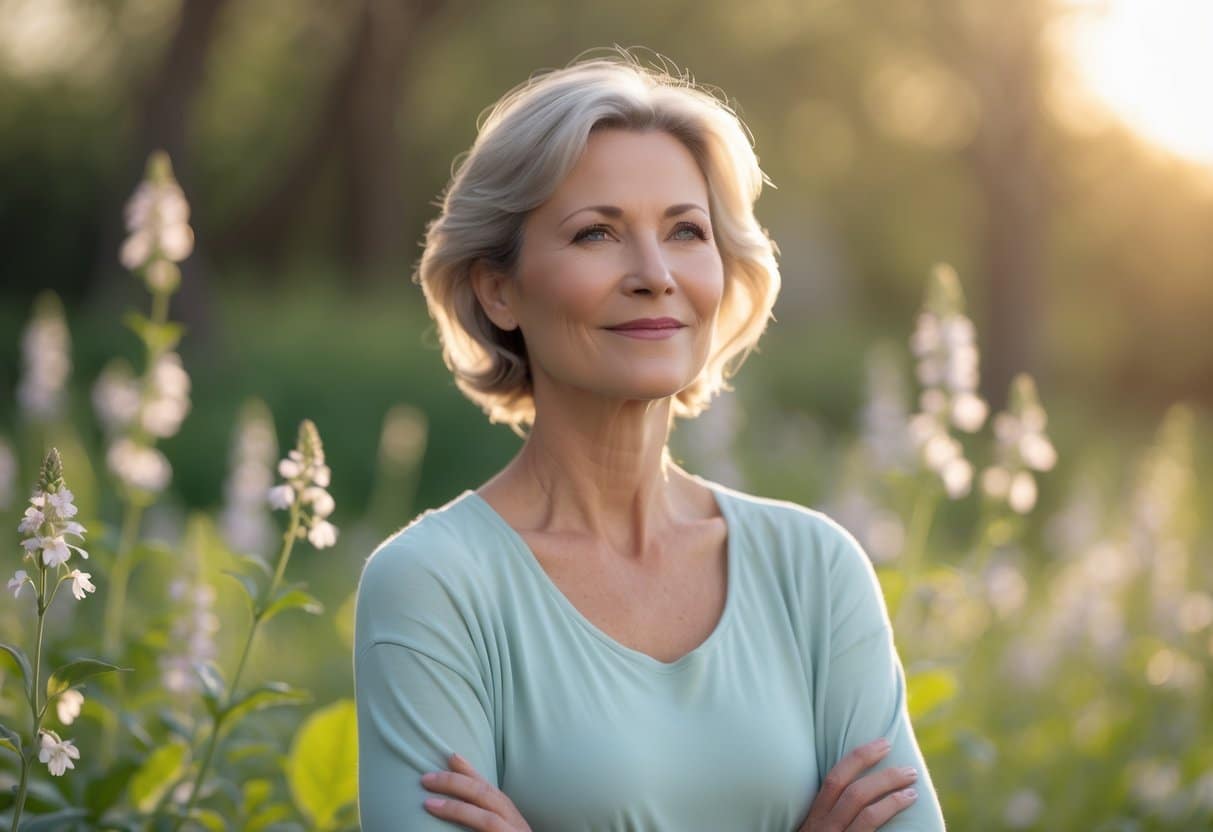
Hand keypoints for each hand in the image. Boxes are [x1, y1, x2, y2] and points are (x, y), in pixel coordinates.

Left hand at [420, 752, 532, 830]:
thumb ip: (484, 820)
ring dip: (457, 809)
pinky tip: (445, 828)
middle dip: (457, 783)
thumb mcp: (501, 830)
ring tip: (428, 803)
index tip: (451, 755)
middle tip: (426, 778)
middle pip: (489, 798)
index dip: (471, 771)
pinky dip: (469, 825)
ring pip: (488, 820)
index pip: (491, 790)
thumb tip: (456, 806)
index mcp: (512, 820)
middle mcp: (517, 826)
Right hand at [798, 738, 919, 830]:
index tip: (883, 744)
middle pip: (854, 793)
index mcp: (813, 818)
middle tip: (909, 769)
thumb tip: (859, 792)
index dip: (860, 758)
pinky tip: (906, 819)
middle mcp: (821, 829)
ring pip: (865, 815)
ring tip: (913, 791)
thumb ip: (829, 815)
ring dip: (892, 799)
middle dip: (883, 776)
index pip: (834, 779)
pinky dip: (887, 822)